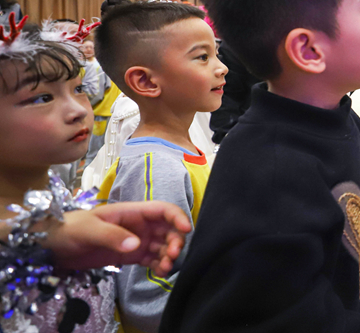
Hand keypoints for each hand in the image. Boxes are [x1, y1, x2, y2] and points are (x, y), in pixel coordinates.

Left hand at [42, 201, 191, 275]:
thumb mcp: (89, 230)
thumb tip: (138, 244)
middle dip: (175, 240)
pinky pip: (151, 259)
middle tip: (172, 254)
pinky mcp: (130, 256)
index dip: (177, 217)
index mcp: (131, 212)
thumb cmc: (68, 229)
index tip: (186, 229)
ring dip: (168, 254)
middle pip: (167, 229)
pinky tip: (160, 272)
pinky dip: (159, 265)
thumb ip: (113, 236)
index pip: (162, 210)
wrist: (50, 247)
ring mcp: (135, 241)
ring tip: (166, 267)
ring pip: (162, 245)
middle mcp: (138, 225)